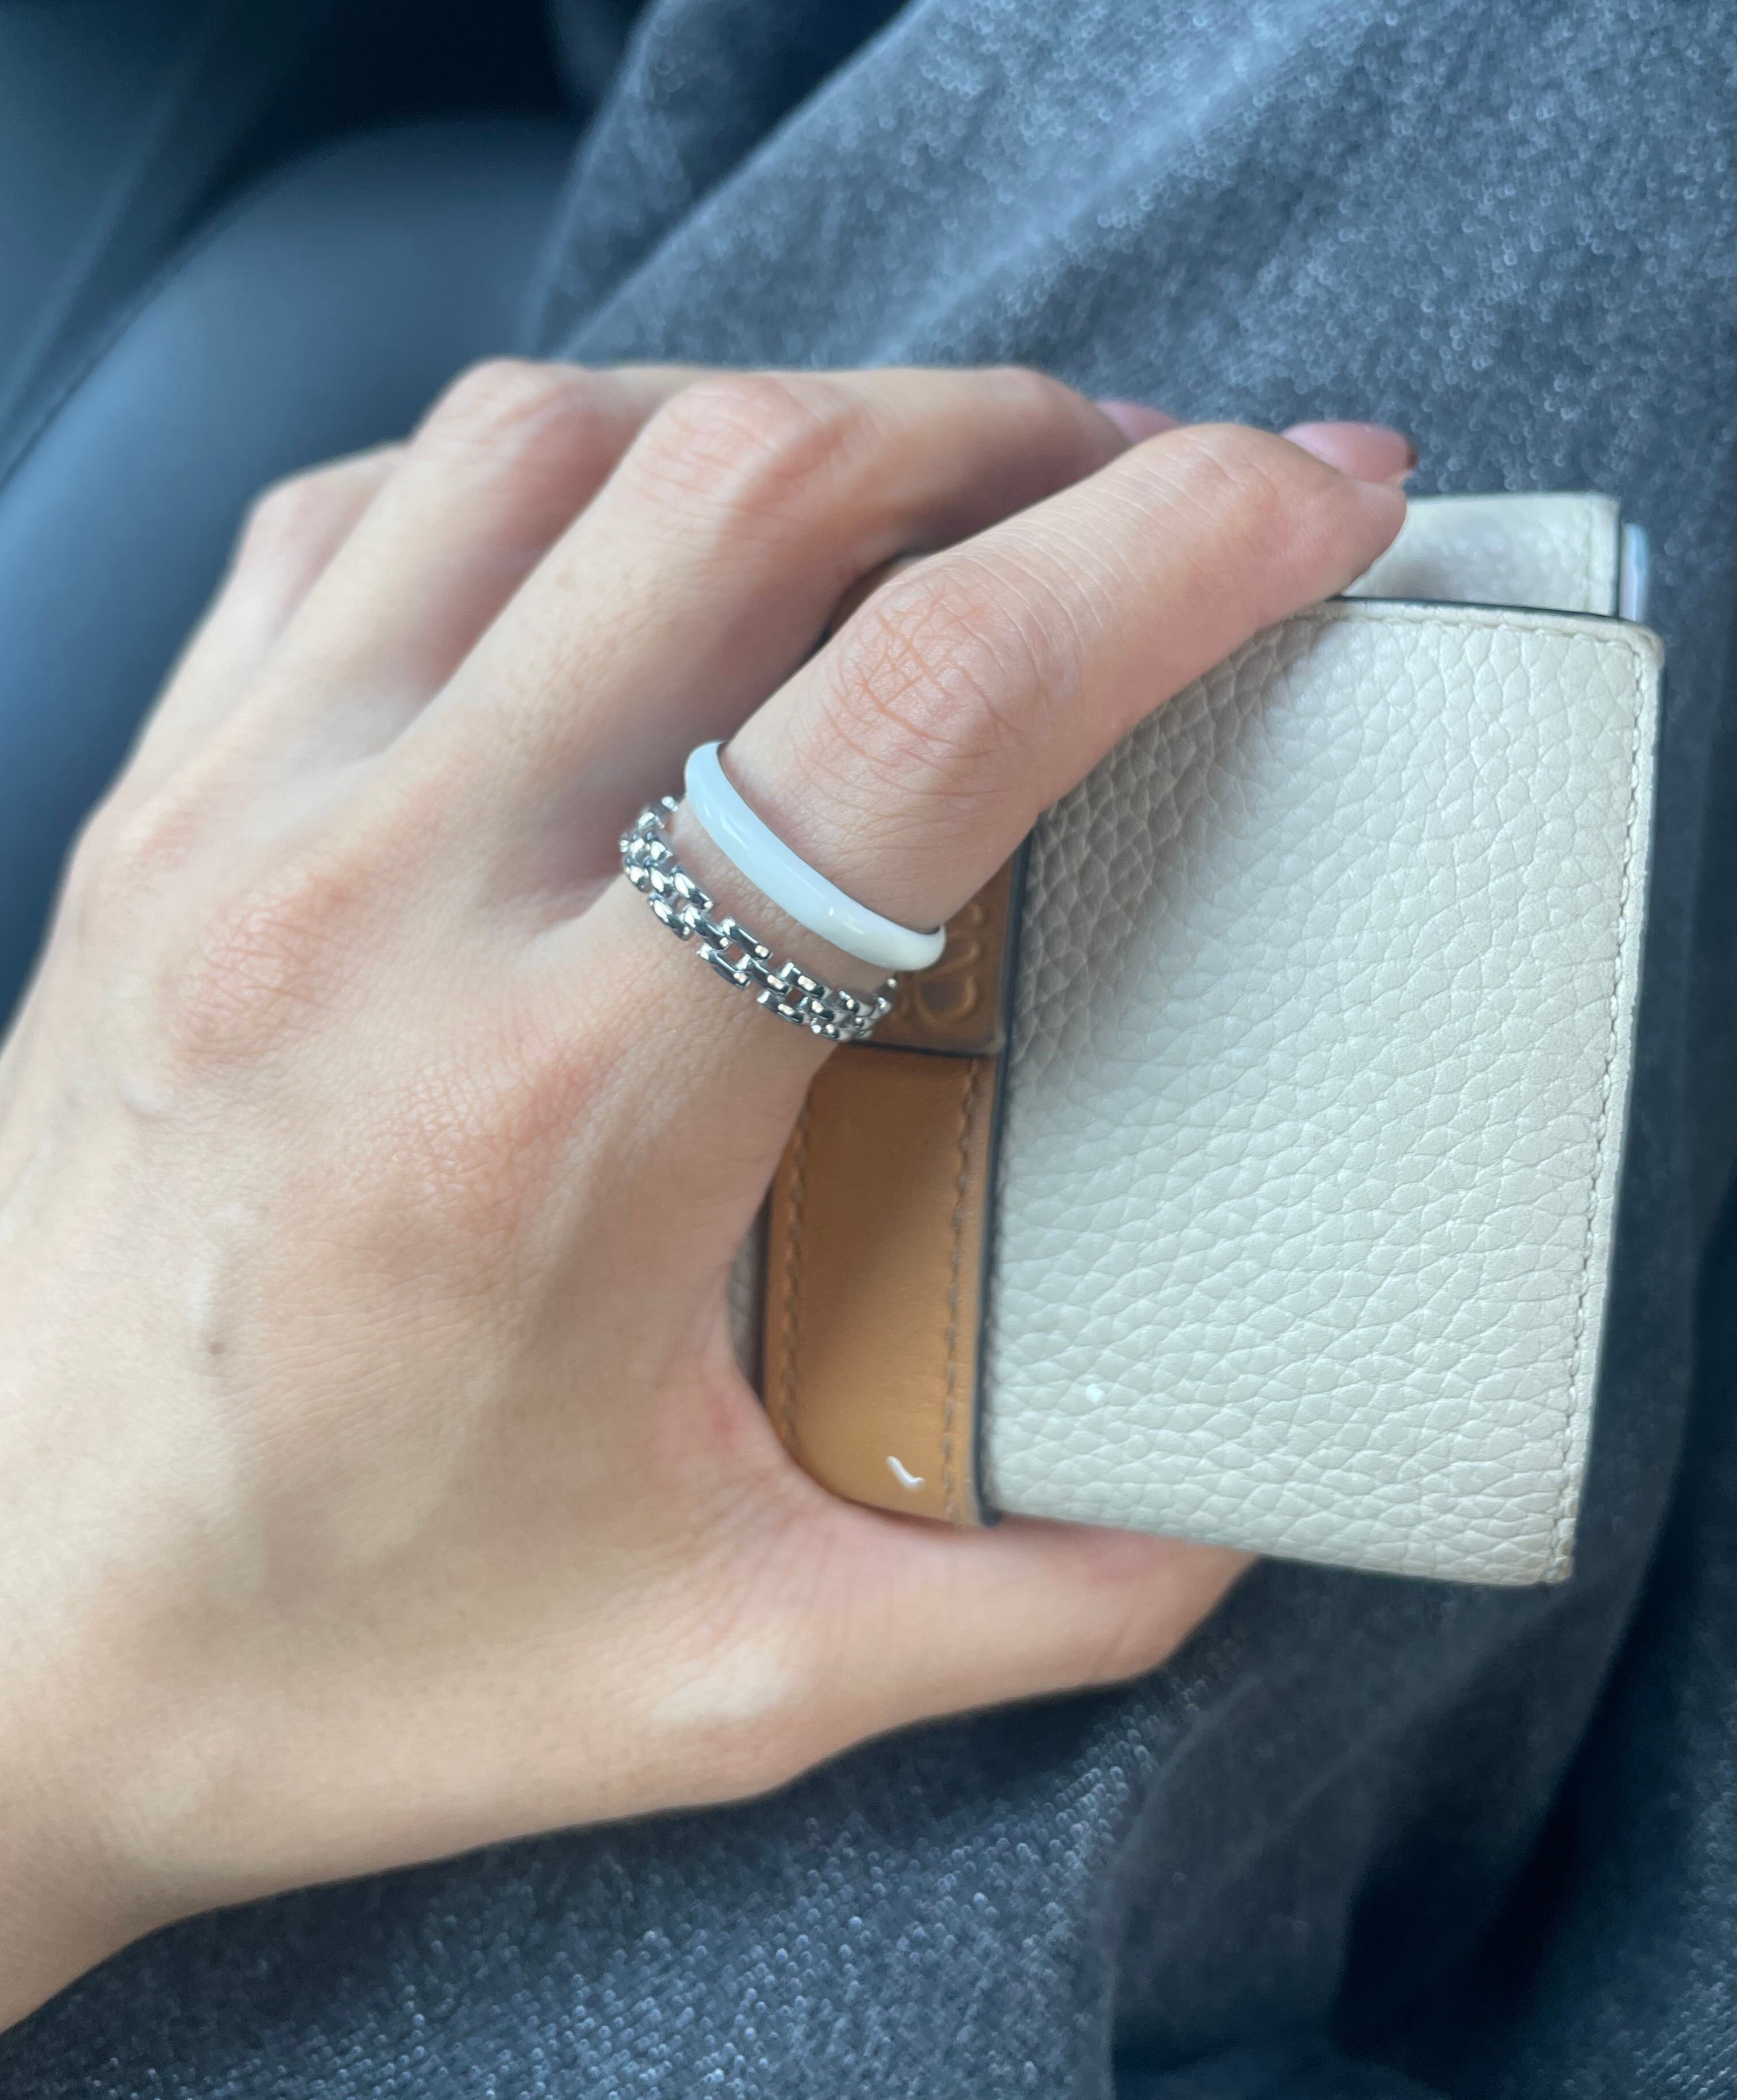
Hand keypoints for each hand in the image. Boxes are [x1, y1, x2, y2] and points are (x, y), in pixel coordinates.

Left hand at [0, 362, 1406, 2020]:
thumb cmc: (326, 1667)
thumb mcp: (726, 1687)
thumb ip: (1025, 1600)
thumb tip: (1237, 1497)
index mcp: (568, 1113)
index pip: (926, 708)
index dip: (1172, 550)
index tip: (1317, 498)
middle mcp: (386, 902)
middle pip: (751, 492)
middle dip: (1014, 435)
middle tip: (1155, 480)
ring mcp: (242, 818)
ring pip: (555, 440)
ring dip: (792, 412)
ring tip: (934, 479)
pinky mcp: (159, 800)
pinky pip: (365, 506)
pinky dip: (553, 459)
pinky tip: (646, 533)